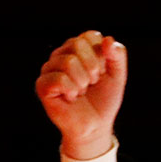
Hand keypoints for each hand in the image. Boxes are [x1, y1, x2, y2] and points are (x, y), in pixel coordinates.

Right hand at [35, 31, 125, 159]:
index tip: (103, 71)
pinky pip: (59, 78)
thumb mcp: (117, 75)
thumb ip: (117, 56)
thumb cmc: (103, 99)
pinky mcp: (42, 85)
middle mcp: (60, 55)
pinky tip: (71, 97)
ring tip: (81, 91)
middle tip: (92, 82)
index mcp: (77, 50)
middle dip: (93, 66)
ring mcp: (49, 69)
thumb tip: (108, 39)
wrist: (95, 125)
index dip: (102, 55)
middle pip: (77, 43)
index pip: (89, 35)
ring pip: (68, 61)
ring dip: (83, 81)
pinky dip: (72, 90)